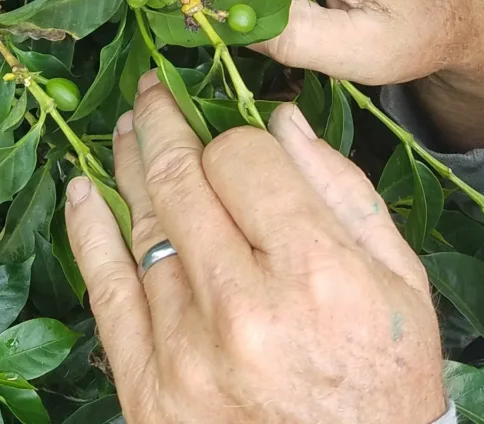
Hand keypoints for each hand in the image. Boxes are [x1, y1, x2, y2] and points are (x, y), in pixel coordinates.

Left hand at [65, 71, 447, 423]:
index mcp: (315, 272)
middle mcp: (243, 308)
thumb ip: (340, 188)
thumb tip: (280, 118)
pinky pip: (106, 292)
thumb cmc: (388, 374)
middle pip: (184, 179)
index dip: (236, 134)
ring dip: (129, 164)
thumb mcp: (400, 276)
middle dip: (163, 121)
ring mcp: (185, 353)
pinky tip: (83, 190)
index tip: (238, 135)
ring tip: (125, 126)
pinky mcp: (149, 393)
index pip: (243, 159)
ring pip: (144, 225)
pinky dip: (89, 232)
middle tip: (152, 89)